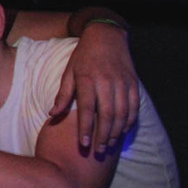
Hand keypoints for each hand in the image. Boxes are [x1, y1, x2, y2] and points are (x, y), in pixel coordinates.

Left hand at [50, 22, 138, 153]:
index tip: (83, 145)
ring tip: (109, 145)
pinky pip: (134, 106)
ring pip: (122, 113)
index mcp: (88, 80)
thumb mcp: (69, 73)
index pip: (87, 110)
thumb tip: (52, 116)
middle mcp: (106, 82)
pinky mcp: (133, 82)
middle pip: (107, 115)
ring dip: (116, 132)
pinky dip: (129, 121)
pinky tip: (123, 131)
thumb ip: (63, 95)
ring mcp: (122, 82)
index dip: (86, 129)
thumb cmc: (83, 57)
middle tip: (97, 151)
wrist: (106, 37)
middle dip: (102, 135)